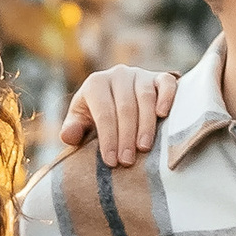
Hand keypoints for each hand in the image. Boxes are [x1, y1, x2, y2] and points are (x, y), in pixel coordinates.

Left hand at [57, 64, 179, 166]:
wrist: (117, 96)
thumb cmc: (97, 113)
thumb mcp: (81, 120)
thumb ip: (73, 128)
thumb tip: (69, 136)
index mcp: (96, 83)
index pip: (103, 112)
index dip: (107, 138)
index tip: (112, 161)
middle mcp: (118, 74)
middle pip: (125, 107)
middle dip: (126, 136)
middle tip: (127, 160)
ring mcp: (140, 74)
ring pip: (145, 98)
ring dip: (146, 124)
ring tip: (144, 148)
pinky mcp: (160, 77)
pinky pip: (166, 84)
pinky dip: (166, 97)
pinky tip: (163, 115)